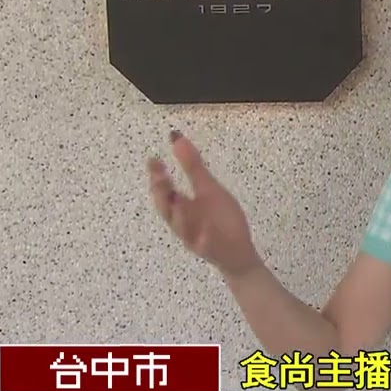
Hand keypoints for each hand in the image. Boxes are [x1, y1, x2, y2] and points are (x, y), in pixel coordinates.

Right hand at [148, 131, 260, 276]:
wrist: (237, 252)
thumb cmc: (221, 219)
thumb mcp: (210, 190)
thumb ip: (193, 166)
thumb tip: (177, 138)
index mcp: (183, 206)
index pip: (164, 190)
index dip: (157, 176)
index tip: (153, 159)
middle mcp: (184, 222)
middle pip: (166, 209)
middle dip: (162, 194)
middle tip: (161, 177)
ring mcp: (196, 237)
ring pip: (182, 228)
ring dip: (179, 216)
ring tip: (179, 202)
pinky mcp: (211, 250)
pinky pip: (205, 245)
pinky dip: (204, 239)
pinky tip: (206, 231)